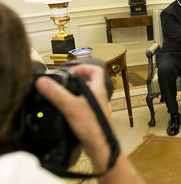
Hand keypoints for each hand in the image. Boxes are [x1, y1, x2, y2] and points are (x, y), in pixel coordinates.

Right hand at [36, 64, 143, 182]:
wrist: (102, 148)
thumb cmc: (95, 129)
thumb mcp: (71, 107)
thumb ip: (57, 94)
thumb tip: (43, 82)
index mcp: (98, 90)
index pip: (96, 70)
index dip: (83, 67)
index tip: (71, 70)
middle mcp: (99, 98)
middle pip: (90, 81)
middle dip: (76, 79)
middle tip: (64, 82)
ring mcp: (95, 108)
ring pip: (86, 95)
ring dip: (74, 92)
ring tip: (62, 95)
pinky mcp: (91, 118)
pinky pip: (82, 107)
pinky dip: (73, 105)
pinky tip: (65, 111)